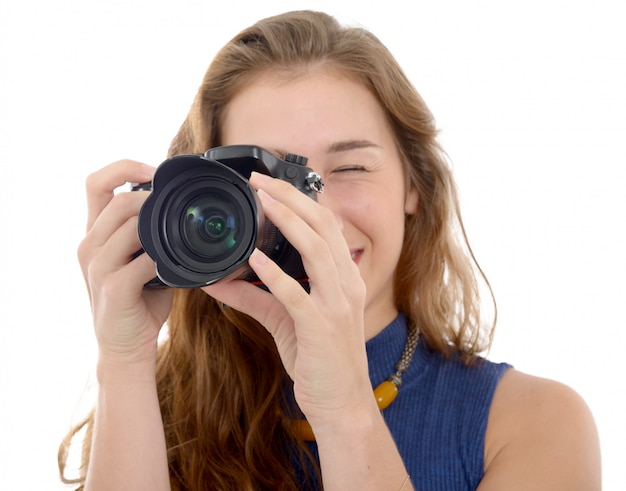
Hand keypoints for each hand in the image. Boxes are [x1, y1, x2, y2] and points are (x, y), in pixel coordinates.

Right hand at [78, 160, 172, 367]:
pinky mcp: (113, 288)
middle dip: (150, 198)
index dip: (124, 167)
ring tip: (179, 234)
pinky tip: (177, 263)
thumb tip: (185, 214)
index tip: (154, 169)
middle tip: (177, 206)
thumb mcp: (141, 261)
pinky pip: (144, 261)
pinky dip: (165, 258)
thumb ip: (153, 236)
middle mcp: (89, 246)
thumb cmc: (138, 301)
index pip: (96, 184)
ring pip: (129, 226)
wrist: (125, 346)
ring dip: (159, 225)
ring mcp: (98, 267)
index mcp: (95, 235)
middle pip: (117, 201)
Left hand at [203, 172, 375, 428]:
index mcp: (343, 278)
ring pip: (317, 249)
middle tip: (260, 180)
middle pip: (324, 226)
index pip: (327, 226)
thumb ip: (254, 297)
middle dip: (292, 197)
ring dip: (288, 220)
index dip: (301, 200)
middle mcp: (347, 284)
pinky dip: (274, 273)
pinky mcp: (322, 328)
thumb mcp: (285, 321)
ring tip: (262, 201)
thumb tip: (219, 280)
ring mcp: (338, 305)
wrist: (342, 403)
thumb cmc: (319, 359)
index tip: (271, 185)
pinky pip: (296, 294)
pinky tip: (253, 258)